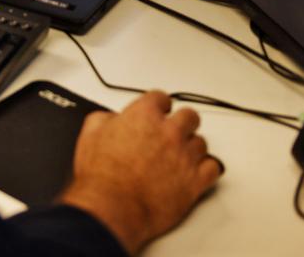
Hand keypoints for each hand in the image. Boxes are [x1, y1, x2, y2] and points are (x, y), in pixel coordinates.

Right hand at [59, 91, 222, 254]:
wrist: (113, 205)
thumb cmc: (102, 175)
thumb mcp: (90, 135)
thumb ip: (105, 119)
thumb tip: (112, 119)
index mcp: (143, 115)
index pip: (160, 97)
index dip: (158, 104)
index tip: (157, 109)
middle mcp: (169, 132)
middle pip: (189, 116)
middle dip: (181, 122)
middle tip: (173, 131)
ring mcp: (185, 155)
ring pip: (201, 142)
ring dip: (191, 146)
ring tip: (179, 155)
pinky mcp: (195, 181)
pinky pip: (213, 167)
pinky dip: (206, 168)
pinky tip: (196, 170)